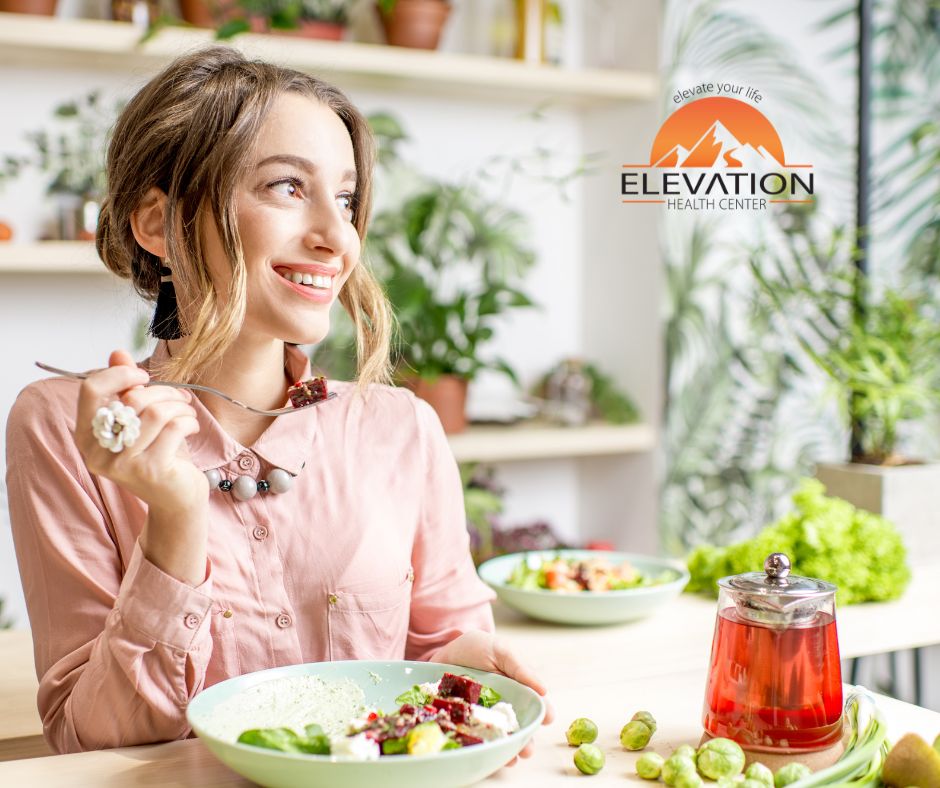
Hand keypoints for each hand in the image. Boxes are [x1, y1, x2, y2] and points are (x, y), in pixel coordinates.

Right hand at [75, 350, 209, 584]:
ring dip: (179, 406)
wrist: (176, 498)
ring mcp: (122, 463)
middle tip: (180, 397)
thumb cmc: (158, 453)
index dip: (120, 375)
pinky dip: (189, 421)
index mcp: (88, 435)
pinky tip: (191, 427)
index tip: (144, 376)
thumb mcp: (139, 420)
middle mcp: (98, 451)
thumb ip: (125, 387)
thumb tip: (118, 352)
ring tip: (187, 412)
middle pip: (130, 399)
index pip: (91, 390)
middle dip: (163, 391)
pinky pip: (174, 427)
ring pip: (155, 412)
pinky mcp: (150, 470)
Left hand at [430, 630, 554, 765]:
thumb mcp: (500, 651)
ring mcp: (484, 716)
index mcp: (516, 688)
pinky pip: (475, 738)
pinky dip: (482, 749)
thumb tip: (543, 689)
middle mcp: (502, 705)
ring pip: (500, 737)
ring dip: (508, 749)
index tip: (548, 718)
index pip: (533, 703)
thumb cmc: (476, 648)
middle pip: (519, 726)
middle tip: (528, 750)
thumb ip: (520, 668)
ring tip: (511, 758)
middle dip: (526, 740)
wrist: (442, 651)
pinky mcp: (465, 722)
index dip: (543, 713)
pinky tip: (487, 755)